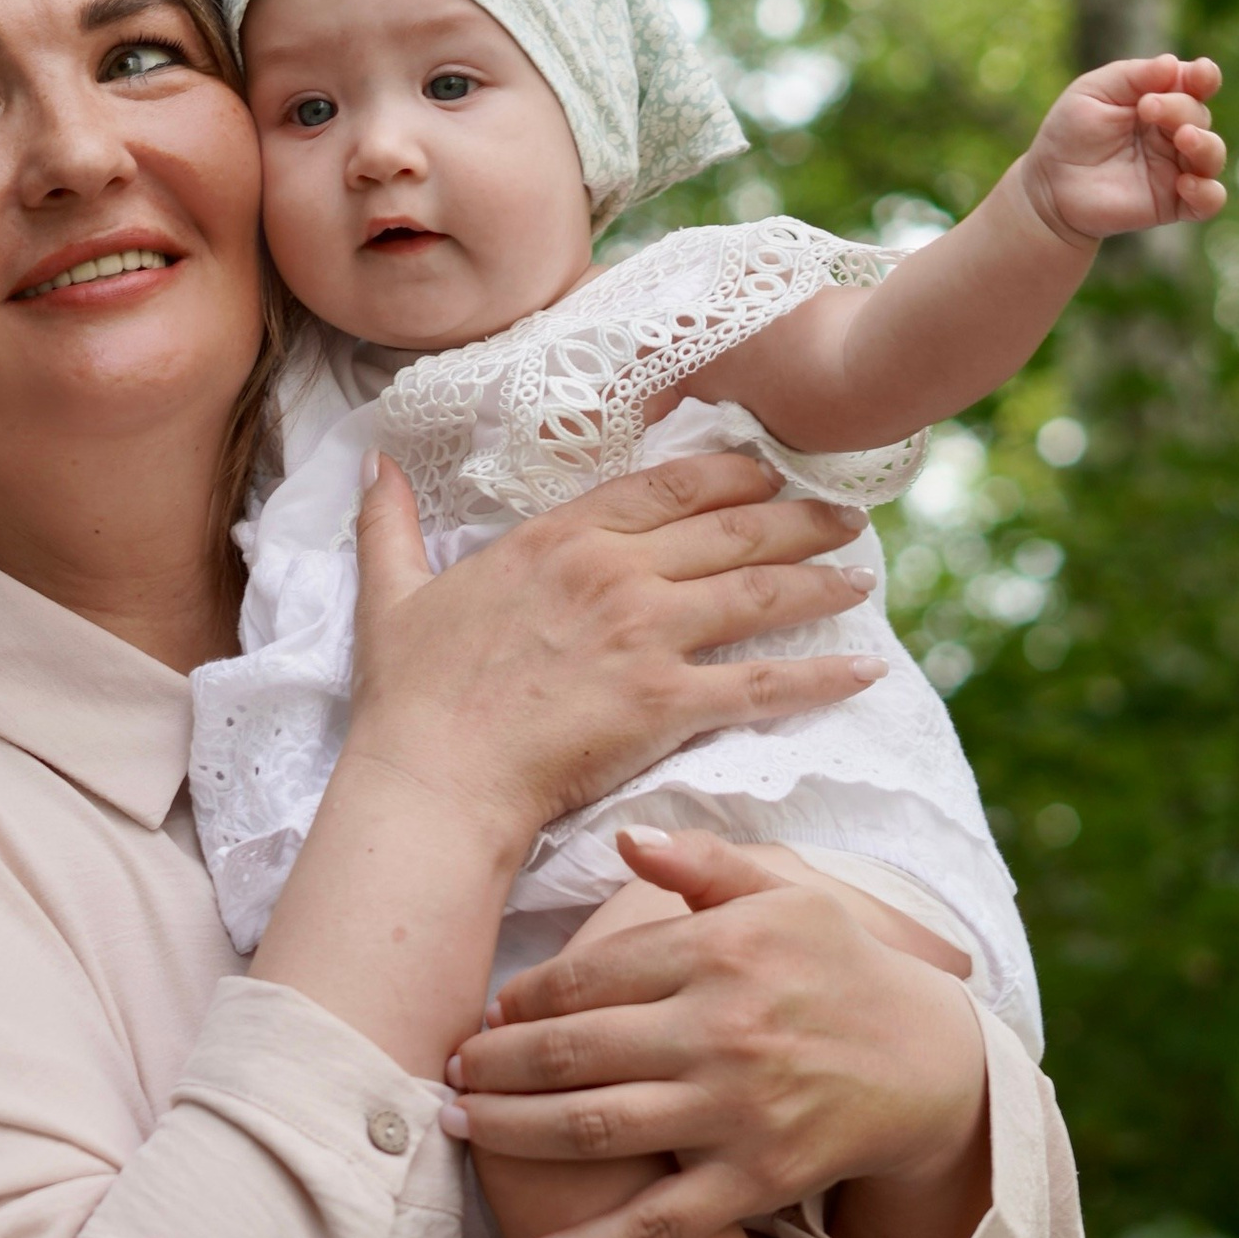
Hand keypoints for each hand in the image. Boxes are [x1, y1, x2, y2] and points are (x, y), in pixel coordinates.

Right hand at [345, 454, 885, 852]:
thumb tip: (372, 461)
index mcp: (561, 539)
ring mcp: (646, 636)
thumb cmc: (413, 695)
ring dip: (820, 580)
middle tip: (845, 514)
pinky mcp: (667, 706)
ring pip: (758, 593)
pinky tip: (865, 670)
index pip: (666, 487)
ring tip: (865, 573)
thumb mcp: (394, 593)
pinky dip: (821, 676)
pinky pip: (762, 685)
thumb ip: (391, 523)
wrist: (435, 777)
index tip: (767, 470)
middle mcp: (615, 573)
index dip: (727, 473)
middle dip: (796, 517)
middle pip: (729, 530)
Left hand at [441, 833, 990, 1237]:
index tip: (488, 1008)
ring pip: (597, 1131)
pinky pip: (657, 1227)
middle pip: (577, 1052)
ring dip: (512, 1133)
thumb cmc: (841, 962)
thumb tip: (626, 835)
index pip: (592, 975)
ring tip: (457, 1127)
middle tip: (444, 1071)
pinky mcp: (753, 1183)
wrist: (929, 1061)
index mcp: (720, 953)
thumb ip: (703, 862)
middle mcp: (720, 1033)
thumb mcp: (787, 889)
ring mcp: (735, 1114)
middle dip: (496, 1065)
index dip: (526, 996)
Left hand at [1016, 51, 1224, 247]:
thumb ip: (1132, 76)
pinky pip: (1209, 200)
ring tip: (1183, 137)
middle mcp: (1174, 133)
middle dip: (1180, 108)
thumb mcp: (1092, 92)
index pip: (1194, 85)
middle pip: (1199, 116)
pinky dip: (1207, 192)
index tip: (1200, 73)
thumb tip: (1174, 63)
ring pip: (1212, 155)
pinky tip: (1186, 183)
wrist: (1050, 184)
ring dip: (1205, 144)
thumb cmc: (1070, 132)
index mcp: (1159, 100)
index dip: (1203, 77)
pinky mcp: (1173, 203)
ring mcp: (1176, 168)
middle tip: (1147, 107)